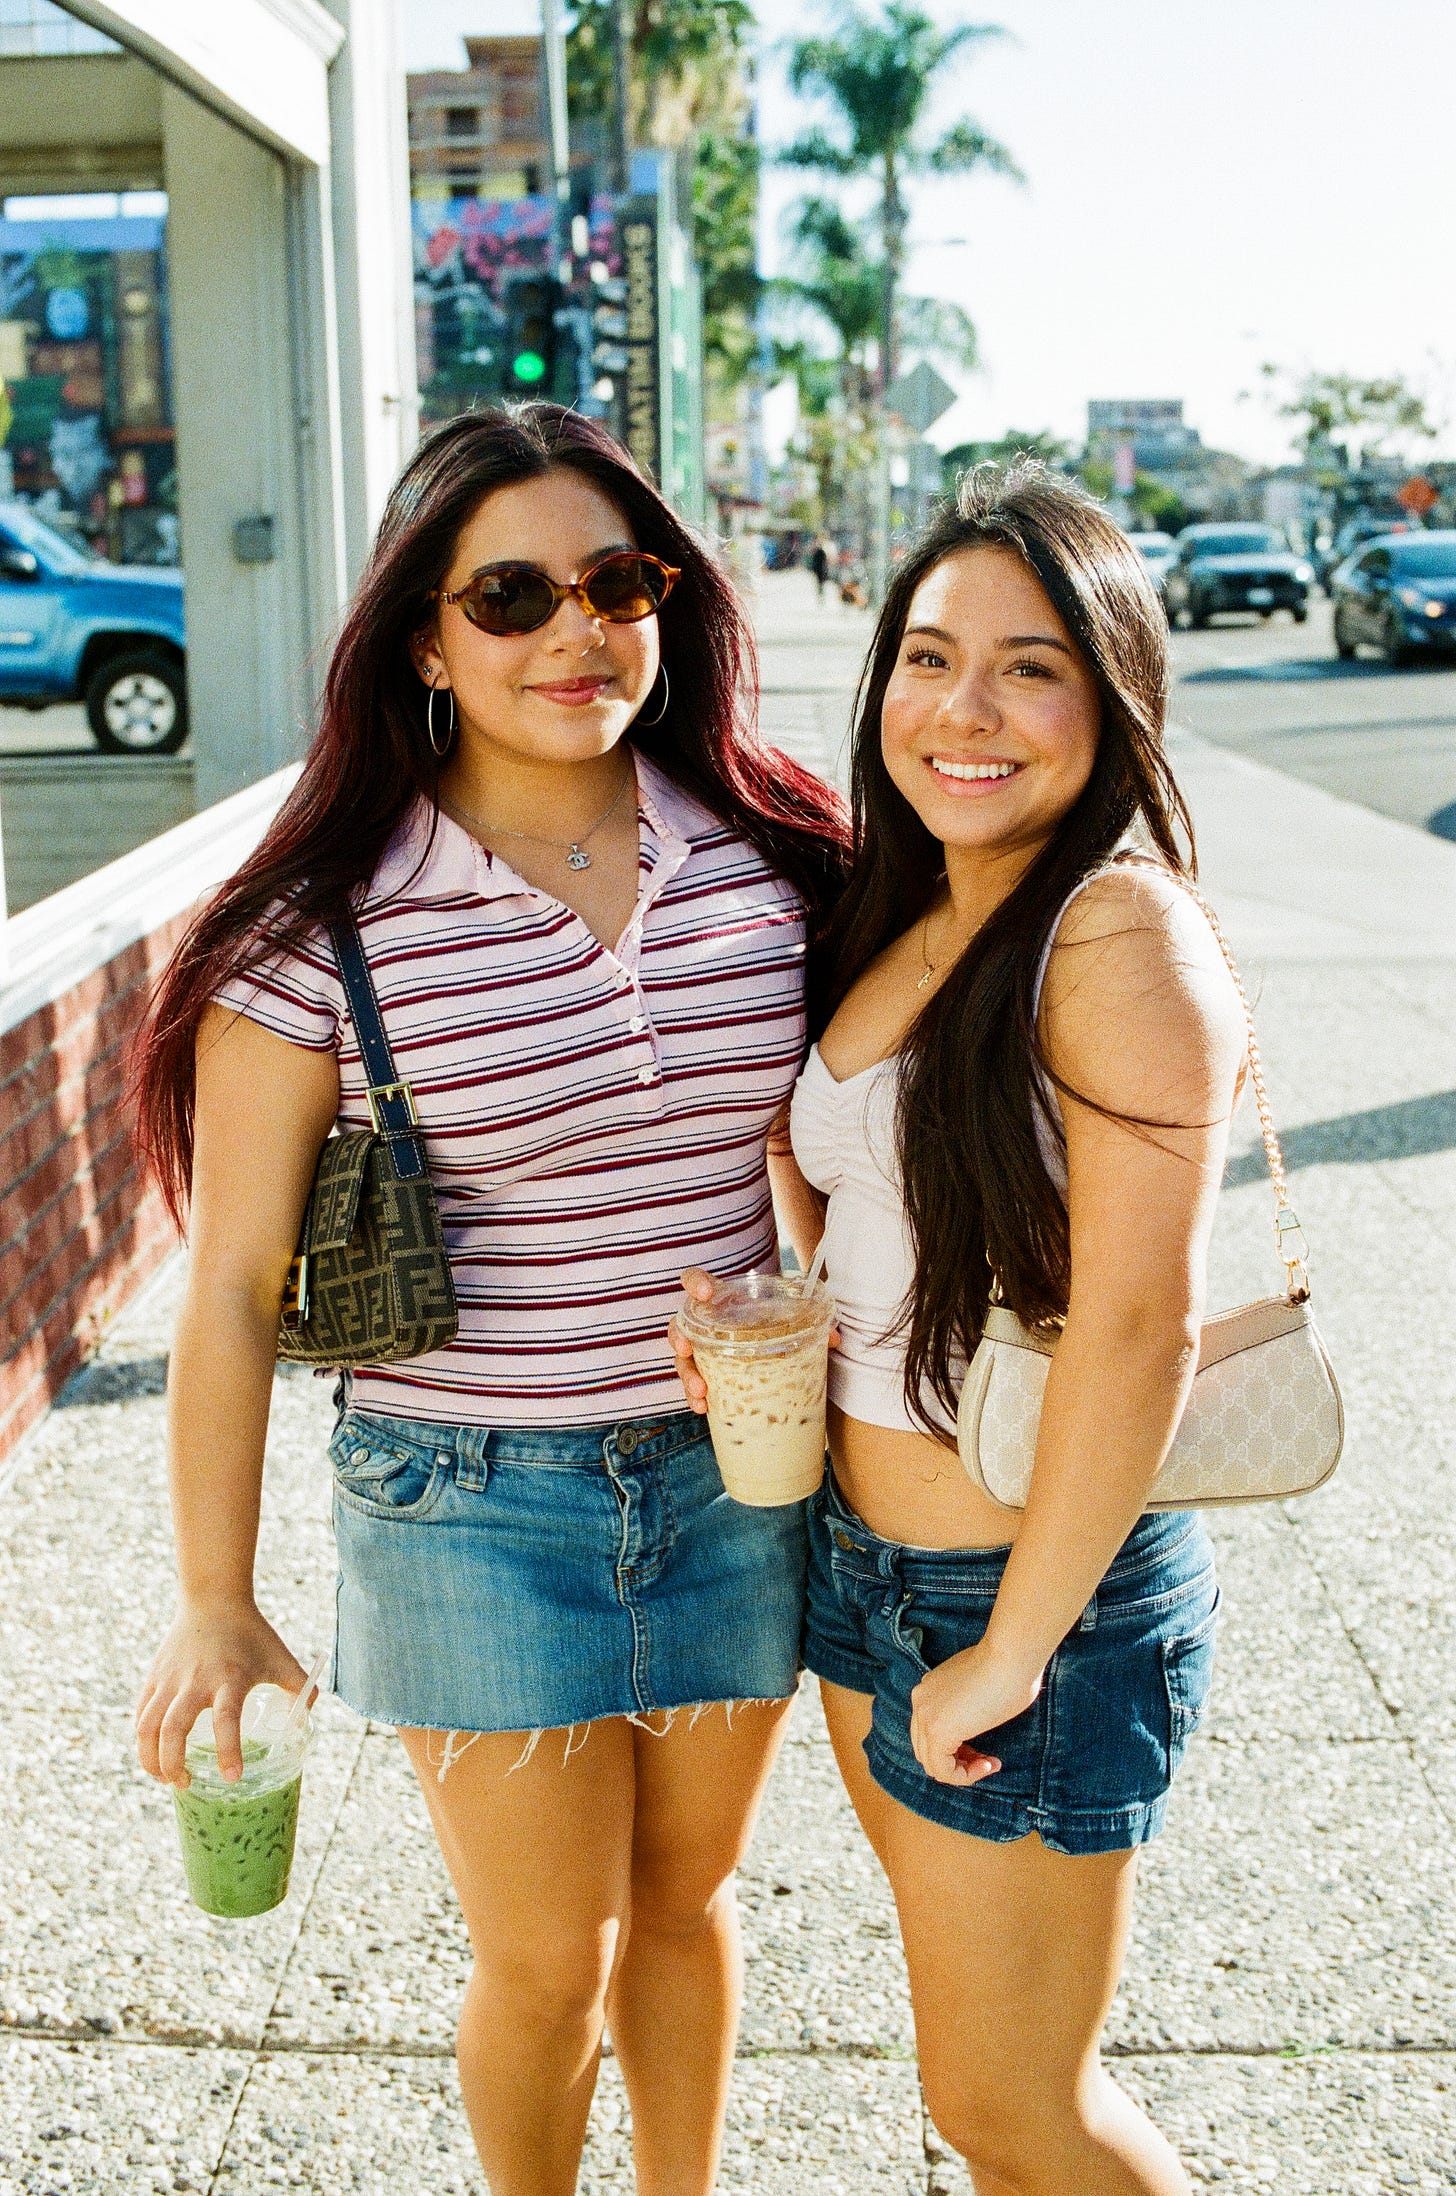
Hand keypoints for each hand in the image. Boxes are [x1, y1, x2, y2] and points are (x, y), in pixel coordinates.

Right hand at [136, 1601, 307, 1788]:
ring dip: (151, 1758)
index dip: (228, 1750)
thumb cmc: (250, 1633)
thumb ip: (299, 1687)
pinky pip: (141, 1714)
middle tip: (185, 1784)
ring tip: (164, 1778)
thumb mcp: (280, 1658)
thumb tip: (306, 1718)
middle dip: (173, 1764)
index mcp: (229, 1679)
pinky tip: (154, 1753)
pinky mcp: (154, 1677)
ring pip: (147, 1726)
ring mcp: (170, 1679)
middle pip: (173, 1728)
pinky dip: (143, 1739)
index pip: (226, 1719)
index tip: (232, 1777)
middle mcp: (195, 1681)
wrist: (213, 1598)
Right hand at [668, 1267, 841, 1414]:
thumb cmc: (774, 1318)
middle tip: (688, 1351)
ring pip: (683, 1359)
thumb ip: (812, 1320)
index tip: (706, 1294)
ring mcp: (704, 1349)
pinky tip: (704, 1408)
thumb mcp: (790, 1315)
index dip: (695, 1283)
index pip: (695, 1281)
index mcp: (721, 1299)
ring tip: (702, 1392)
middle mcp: (705, 1323)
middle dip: (680, 1339)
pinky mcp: (709, 1372)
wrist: (772, 1331)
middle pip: (680, 1325)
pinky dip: (696, 1397)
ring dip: (688, 1375)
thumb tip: (835, 1339)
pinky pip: (695, 1383)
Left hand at [909, 1641, 1044, 1787]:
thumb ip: (967, 1706)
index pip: (929, 1732)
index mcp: (929, 1688)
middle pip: (927, 1749)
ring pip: (932, 1764)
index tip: (984, 1749)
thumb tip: (976, 1720)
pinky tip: (988, 1765)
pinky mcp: (938, 1731)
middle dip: (958, 1760)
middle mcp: (921, 1701)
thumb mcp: (978, 1689)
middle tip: (986, 1759)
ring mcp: (926, 1716)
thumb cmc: (1008, 1668)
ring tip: (990, 1764)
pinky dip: (965, 1776)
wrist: (1010, 1657)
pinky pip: (943, 1771)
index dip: (958, 1748)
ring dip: (963, 1771)